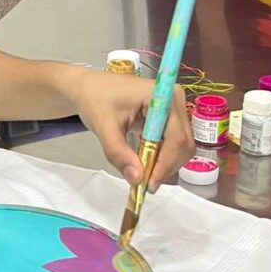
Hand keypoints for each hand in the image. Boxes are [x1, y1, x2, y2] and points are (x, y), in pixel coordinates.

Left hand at [71, 69, 193, 190]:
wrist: (88, 87)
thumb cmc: (94, 99)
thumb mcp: (102, 126)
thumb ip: (118, 152)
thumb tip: (136, 178)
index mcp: (162, 95)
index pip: (175, 136)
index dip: (165, 163)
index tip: (150, 184)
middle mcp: (175, 100)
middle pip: (183, 143)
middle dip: (166, 166)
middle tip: (144, 184)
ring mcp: (174, 108)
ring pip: (181, 146)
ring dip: (165, 164)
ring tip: (143, 175)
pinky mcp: (169, 117)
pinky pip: (173, 143)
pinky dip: (161, 157)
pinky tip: (145, 164)